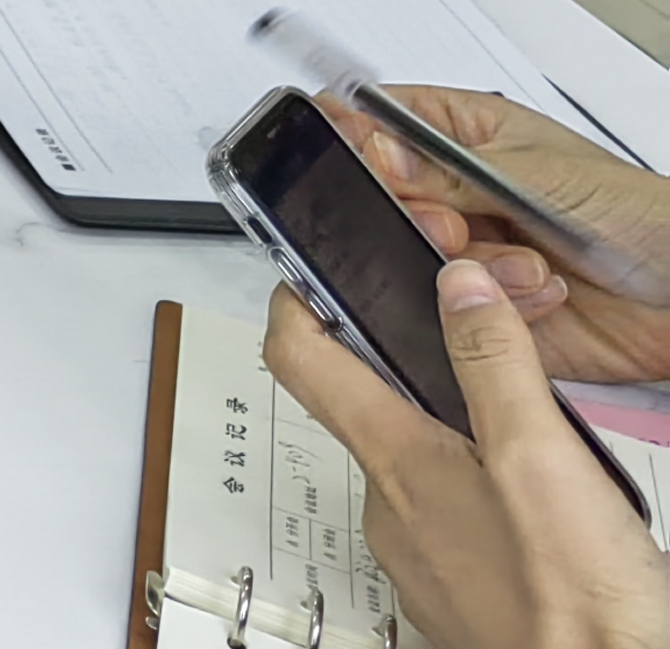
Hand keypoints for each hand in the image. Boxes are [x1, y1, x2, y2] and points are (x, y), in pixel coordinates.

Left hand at [268, 276, 669, 648]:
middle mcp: (393, 510)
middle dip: (419, 364)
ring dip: (461, 432)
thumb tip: (457, 289)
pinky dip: (483, 487)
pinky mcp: (456, 587)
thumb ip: (494, 365)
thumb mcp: (541, 457)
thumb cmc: (578, 604)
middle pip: (370, 403)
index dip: (298, 301)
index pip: (300, 357)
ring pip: (420, 461)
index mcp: (398, 464)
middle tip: (479, 340)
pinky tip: (538, 496)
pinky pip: (451, 513)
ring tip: (529, 427)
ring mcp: (421, 554)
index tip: (312, 271)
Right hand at [341, 86, 669, 384]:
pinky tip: (539, 294)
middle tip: (454, 226)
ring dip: (470, 268)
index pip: (379, 125)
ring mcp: (473, 252)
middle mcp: (461, 194)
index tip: (367, 165)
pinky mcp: (486, 310)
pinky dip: (495, 309)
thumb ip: (448, 170)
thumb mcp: (537, 174)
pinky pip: (453, 313)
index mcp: (464, 136)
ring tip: (523, 264)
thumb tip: (375, 153)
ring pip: (416, 259)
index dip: (361, 143)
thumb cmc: (637, 211)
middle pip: (387, 200)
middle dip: (420, 217)